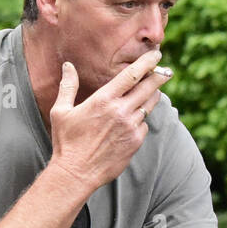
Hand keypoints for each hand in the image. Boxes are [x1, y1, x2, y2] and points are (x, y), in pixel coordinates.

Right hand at [49, 51, 171, 191]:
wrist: (76, 173)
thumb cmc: (66, 142)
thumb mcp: (61, 111)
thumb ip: (67, 86)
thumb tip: (68, 66)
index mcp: (103, 100)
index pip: (131, 75)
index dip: (147, 63)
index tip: (156, 54)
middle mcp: (120, 111)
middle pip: (148, 88)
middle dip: (159, 76)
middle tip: (166, 70)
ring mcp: (130, 128)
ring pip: (148, 107)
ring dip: (153, 97)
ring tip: (155, 91)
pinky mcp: (135, 143)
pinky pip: (144, 126)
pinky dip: (141, 121)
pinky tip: (135, 121)